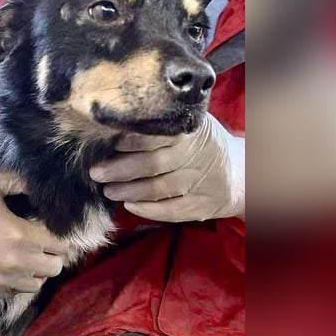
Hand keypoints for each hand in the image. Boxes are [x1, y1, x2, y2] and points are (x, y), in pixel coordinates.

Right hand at [0, 168, 67, 298]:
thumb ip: (19, 181)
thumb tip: (38, 186)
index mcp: (19, 234)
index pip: (60, 245)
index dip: (59, 237)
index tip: (50, 231)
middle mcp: (14, 261)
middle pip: (55, 268)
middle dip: (52, 256)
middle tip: (41, 246)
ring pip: (36, 285)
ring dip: (36, 272)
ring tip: (25, 259)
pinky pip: (13, 293)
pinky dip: (15, 283)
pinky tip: (6, 268)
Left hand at [90, 113, 244, 221]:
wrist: (239, 171)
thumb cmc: (200, 144)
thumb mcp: (188, 126)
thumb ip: (159, 125)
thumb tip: (115, 125)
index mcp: (191, 132)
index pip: (155, 136)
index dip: (128, 141)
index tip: (105, 144)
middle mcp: (197, 156)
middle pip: (153, 164)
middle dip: (119, 169)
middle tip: (96, 172)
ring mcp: (201, 182)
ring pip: (159, 189)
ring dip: (129, 191)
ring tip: (108, 190)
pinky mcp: (202, 205)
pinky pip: (171, 210)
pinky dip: (148, 210)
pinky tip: (130, 206)